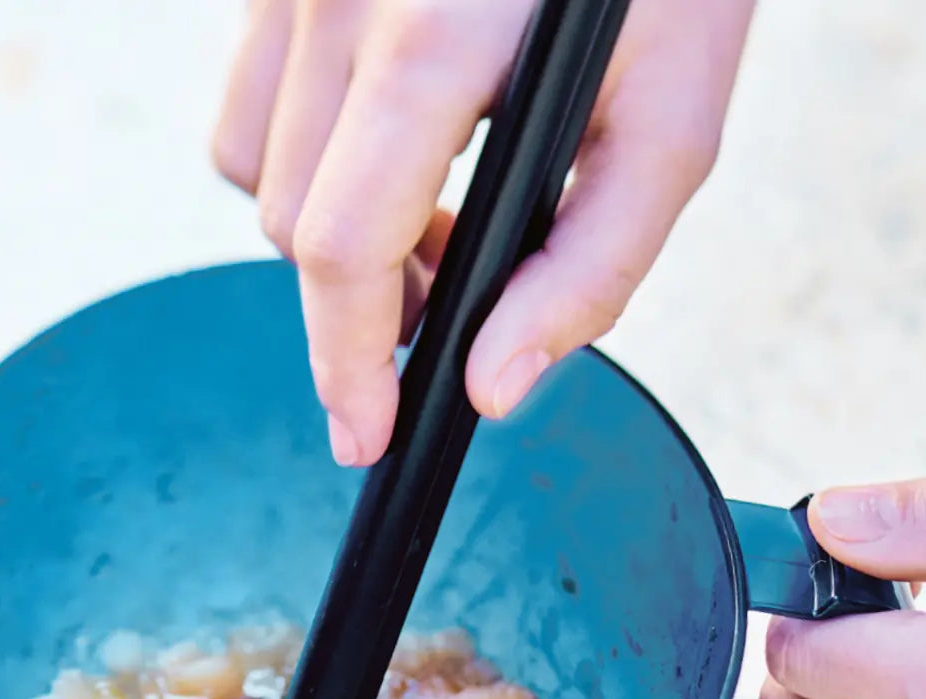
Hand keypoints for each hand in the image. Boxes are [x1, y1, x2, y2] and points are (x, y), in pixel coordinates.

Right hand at [212, 0, 754, 464]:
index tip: (367, 432)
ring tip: (427, 213)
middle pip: (297, 228)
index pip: (343, 250)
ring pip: (258, 174)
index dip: (348, 366)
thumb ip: (593, 264)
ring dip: (334, 230)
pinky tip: (381, 141)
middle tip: (452, 294)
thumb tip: (493, 386)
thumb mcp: (674, 106)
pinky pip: (250, 103)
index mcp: (431, 35)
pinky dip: (305, 158)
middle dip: (365, 301)